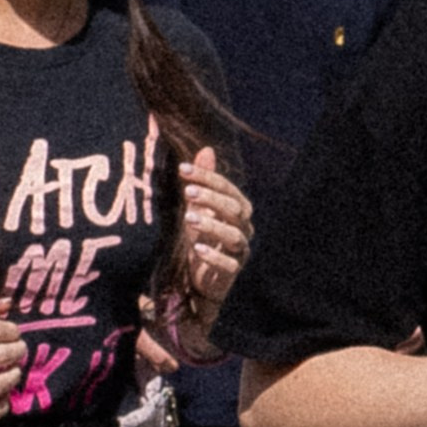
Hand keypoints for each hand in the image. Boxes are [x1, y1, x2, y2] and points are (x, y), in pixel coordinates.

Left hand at [176, 145, 252, 324]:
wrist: (202, 277)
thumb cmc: (202, 237)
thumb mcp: (199, 207)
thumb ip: (204, 181)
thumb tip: (206, 149)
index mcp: (239, 208)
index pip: (227, 188)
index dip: (207, 177)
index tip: (182, 169)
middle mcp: (244, 227)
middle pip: (234, 209)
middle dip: (212, 199)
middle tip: (187, 191)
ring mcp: (241, 250)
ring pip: (233, 235)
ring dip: (211, 225)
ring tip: (188, 219)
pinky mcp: (234, 271)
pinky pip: (229, 264)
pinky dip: (214, 256)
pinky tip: (197, 249)